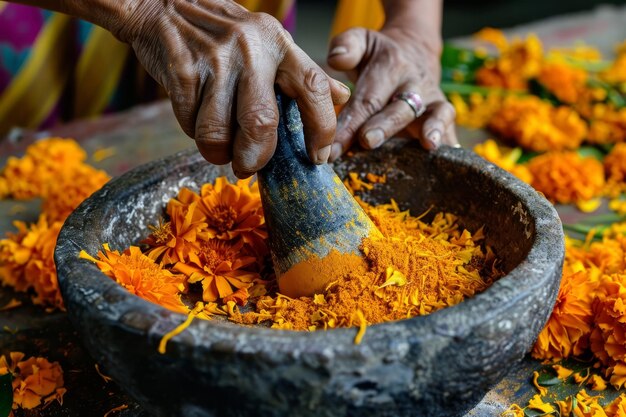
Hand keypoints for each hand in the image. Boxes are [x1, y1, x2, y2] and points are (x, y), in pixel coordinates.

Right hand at [112, 0, 349, 176]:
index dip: (321, 128)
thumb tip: (342, 98)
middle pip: (261, 122)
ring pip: (218, 132)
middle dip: (255, 157)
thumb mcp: (270, 42)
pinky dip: (194, 133)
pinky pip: (191, 124)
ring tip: (219, 148)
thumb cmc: (225, 33)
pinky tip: (197, 118)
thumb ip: (304, 72)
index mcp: (279, 44)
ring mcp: (215, 59)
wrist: (164, 5)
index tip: (319, 157)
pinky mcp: (183, 71)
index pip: (313, 88)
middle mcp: (251, 49)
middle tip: (249, 167)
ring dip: (218, 152)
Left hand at [326, 27, 457, 160]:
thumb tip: (336, 59)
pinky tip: (446, 160)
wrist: (413, 52)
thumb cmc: (378, 56)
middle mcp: (414, 83)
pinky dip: (449, 142)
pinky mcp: (443, 114)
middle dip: (383, 127)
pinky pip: (451, 127)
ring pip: (435, 114)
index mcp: (390, 66)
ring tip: (429, 143)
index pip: (367, 99)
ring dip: (432, 129)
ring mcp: (432, 99)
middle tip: (367, 141)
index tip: (333, 148)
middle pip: (399, 108)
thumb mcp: (361, 41)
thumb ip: (346, 46)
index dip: (350, 123)